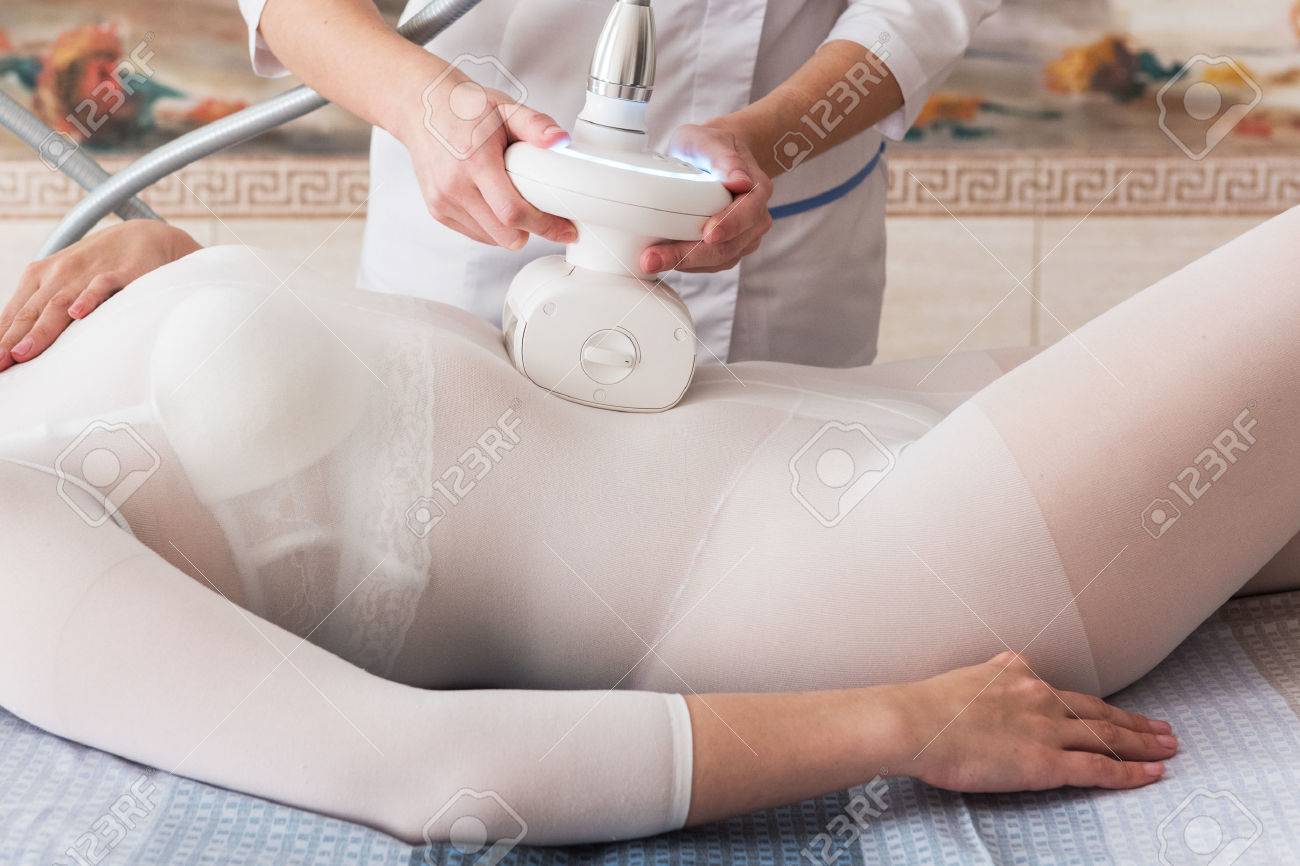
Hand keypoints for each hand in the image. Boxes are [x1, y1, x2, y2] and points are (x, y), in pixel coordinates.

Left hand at [0, 220, 199, 371]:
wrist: (143, 236)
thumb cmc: (100, 265)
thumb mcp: (66, 281)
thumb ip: (44, 309)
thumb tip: (20, 343)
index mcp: (40, 277)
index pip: (14, 313)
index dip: (1, 338)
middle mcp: (58, 274)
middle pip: (30, 312)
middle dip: (10, 339)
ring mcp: (87, 273)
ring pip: (58, 304)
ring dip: (40, 330)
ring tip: (23, 352)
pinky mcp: (120, 273)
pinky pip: (101, 286)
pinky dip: (88, 298)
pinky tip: (78, 313)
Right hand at [400, 69, 577, 249]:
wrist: (420, 107)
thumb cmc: (464, 107)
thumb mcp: (505, 108)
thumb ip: (536, 124)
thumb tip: (561, 141)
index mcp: (475, 162)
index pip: (513, 212)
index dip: (545, 227)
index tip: (566, 230)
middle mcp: (455, 186)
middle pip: (505, 235)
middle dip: (532, 231)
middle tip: (546, 216)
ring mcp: (443, 201)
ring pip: (492, 239)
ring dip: (511, 230)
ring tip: (515, 201)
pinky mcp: (437, 210)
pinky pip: (475, 234)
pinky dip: (492, 227)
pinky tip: (494, 202)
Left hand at [640, 120, 772, 274]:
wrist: (713, 158)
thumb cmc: (709, 146)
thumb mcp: (710, 141)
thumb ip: (724, 158)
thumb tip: (740, 182)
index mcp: (757, 190)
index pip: (748, 213)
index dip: (729, 225)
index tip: (707, 234)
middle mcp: (755, 219)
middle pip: (728, 246)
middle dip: (691, 255)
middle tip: (654, 258)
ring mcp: (743, 237)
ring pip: (718, 260)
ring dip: (684, 264)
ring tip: (651, 261)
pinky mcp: (727, 249)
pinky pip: (709, 264)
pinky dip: (687, 265)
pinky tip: (663, 260)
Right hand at [897, 651, 1176, 791]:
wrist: (915, 722)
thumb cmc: (928, 705)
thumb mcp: (965, 676)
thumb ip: (988, 674)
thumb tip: (995, 669)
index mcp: (1018, 676)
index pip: (1066, 693)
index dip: (1096, 705)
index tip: (1112, 711)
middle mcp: (1040, 698)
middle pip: (1099, 711)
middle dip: (1134, 722)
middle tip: (1163, 729)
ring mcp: (1046, 730)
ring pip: (1108, 736)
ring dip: (1143, 743)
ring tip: (1167, 748)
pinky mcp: (1045, 763)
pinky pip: (1098, 769)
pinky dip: (1129, 772)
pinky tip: (1151, 774)